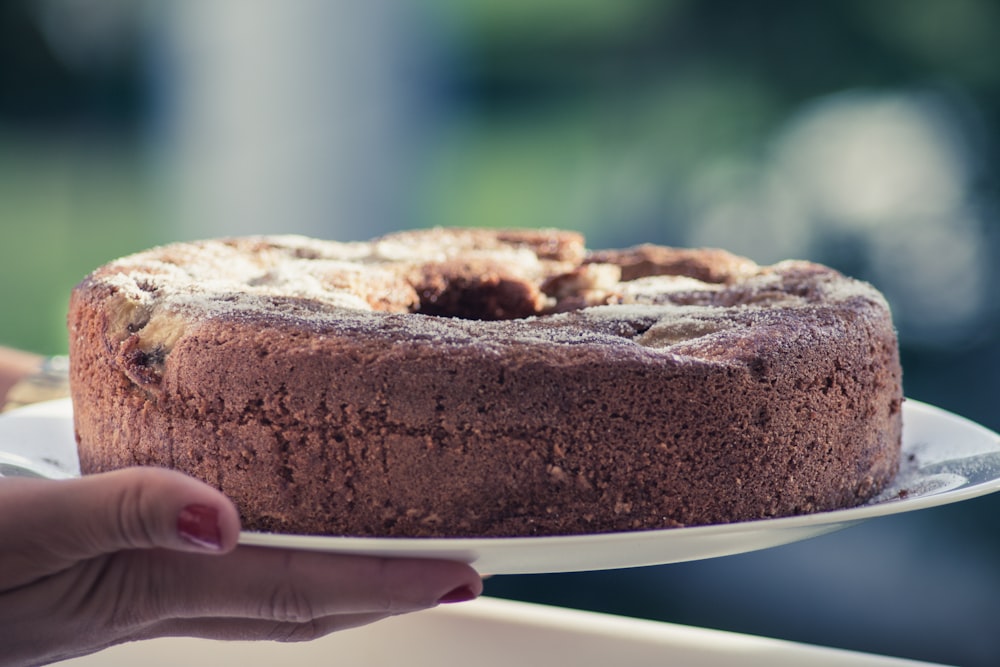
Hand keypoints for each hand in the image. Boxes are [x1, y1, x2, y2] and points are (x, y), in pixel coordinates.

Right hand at [0, 467, 481, 666]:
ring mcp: (132, 589)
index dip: (387, 584)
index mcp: (146, 589)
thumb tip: (223, 519)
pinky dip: (269, 551)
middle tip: (459, 565)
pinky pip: (214, 568)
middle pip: (300, 602)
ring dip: (336, 576)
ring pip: (264, 590)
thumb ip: (116, 520)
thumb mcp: (15, 534)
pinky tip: (271, 528)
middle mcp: (154, 596)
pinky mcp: (107, 572)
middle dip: (385, 589)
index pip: (300, 590)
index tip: (464, 572)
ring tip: (395, 551)